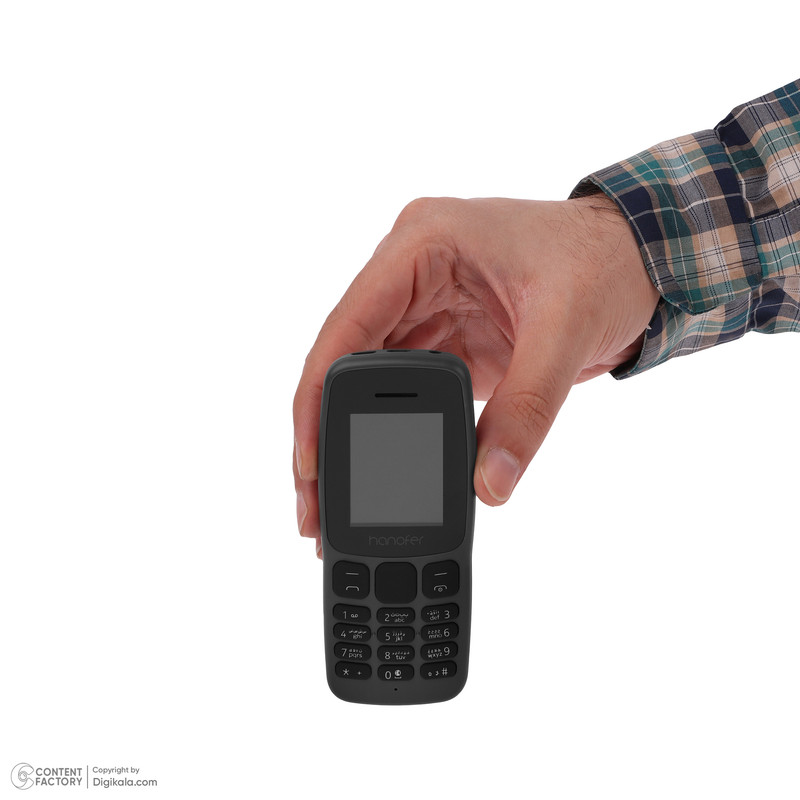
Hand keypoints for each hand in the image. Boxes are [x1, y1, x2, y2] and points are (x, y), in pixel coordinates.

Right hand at [293, 194, 659, 556]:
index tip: (309, 462)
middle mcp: (410, 275)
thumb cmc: (606, 262)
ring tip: (331, 502)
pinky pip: (403, 392)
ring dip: (351, 438)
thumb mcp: (567, 329)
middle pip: (343, 361)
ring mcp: (424, 308)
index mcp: (422, 245)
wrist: (642, 257)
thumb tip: (492, 483)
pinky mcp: (443, 340)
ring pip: (366, 382)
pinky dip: (390, 433)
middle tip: (313, 504)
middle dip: (324, 432)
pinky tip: (378, 471)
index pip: (347, 326)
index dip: (317, 397)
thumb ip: (528, 408)